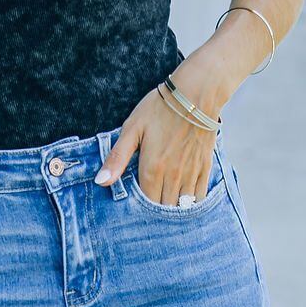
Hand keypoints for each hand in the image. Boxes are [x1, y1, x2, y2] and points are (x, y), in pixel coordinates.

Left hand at [95, 54, 229, 204]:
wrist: (197, 92)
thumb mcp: (132, 129)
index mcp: (152, 170)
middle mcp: (172, 176)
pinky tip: (183, 201)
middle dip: (156, 214)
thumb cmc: (160, 108)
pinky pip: (198, 197)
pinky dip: (191, 203)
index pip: (145, 205)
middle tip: (150, 211)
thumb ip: (117, 158)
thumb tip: (100, 182)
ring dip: (173, 210)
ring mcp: (190, 173)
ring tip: (165, 208)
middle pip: (163, 209)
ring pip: (181, 207)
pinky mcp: (204, 168)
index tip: (136, 209)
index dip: (140, 210)